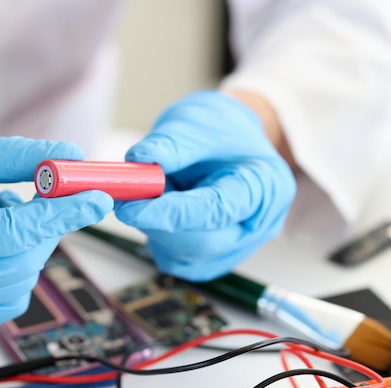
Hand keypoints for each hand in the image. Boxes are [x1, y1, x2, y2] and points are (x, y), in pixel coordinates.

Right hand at [0, 134, 112, 329]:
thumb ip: (18, 157)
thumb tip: (71, 155)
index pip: (15, 234)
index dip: (62, 214)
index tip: (97, 199)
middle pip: (22, 266)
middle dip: (44, 230)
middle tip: (39, 196)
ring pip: (20, 286)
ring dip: (31, 249)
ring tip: (6, 213)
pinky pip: (9, 299)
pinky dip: (18, 268)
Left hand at [114, 90, 295, 280]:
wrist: (232, 137)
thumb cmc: (221, 128)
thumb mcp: (195, 123)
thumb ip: (168, 146)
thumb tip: (136, 161)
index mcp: (265, 186)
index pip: (214, 210)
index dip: (168, 212)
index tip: (129, 206)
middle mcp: (259, 223)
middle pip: (203, 243)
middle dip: (156, 225)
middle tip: (125, 201)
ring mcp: (241, 244)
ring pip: (188, 257)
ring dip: (156, 232)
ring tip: (152, 196)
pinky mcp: (218, 256)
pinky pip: (182, 262)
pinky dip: (160, 240)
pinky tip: (159, 214)